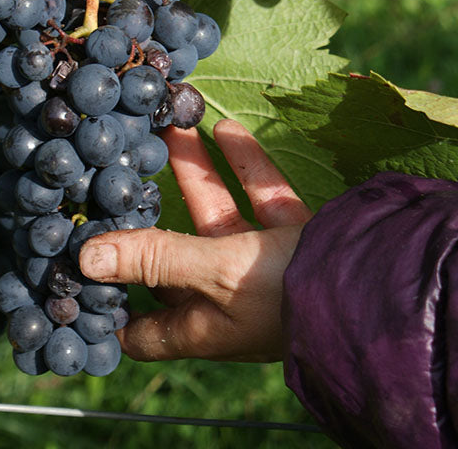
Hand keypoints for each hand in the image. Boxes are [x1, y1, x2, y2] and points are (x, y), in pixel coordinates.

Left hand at [78, 119, 311, 361]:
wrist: (379, 285)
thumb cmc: (286, 294)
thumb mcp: (213, 274)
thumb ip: (154, 259)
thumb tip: (86, 260)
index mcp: (201, 323)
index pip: (142, 328)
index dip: (110, 308)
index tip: (78, 273)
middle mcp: (227, 297)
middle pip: (173, 253)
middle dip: (150, 211)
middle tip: (121, 169)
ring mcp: (263, 264)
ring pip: (218, 213)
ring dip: (196, 173)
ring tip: (170, 128)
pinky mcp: (294, 236)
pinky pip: (261, 196)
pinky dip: (245, 165)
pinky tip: (224, 129)